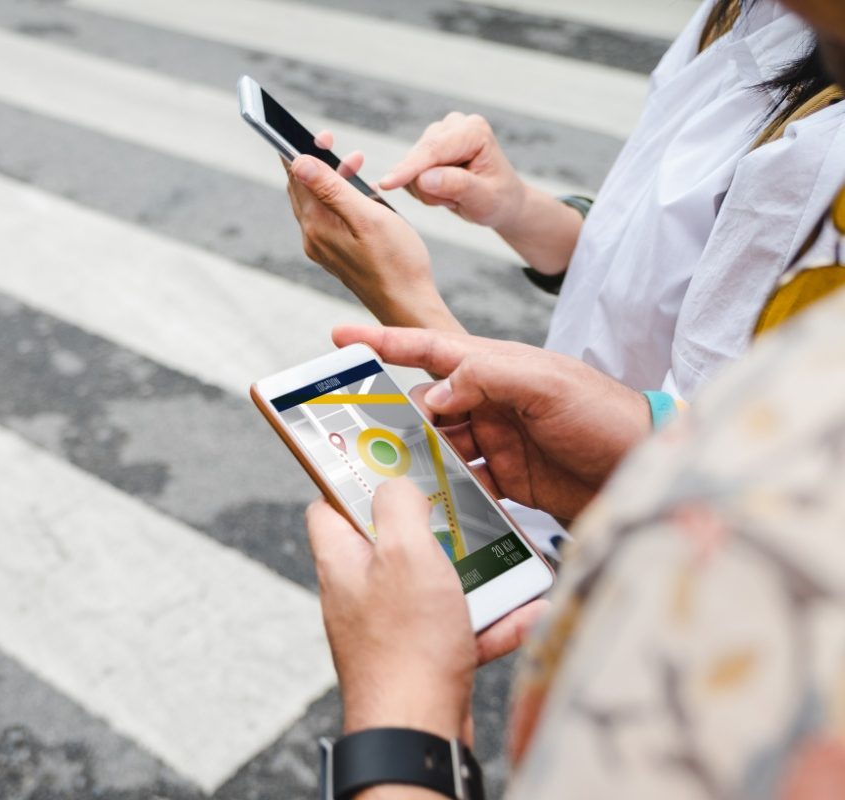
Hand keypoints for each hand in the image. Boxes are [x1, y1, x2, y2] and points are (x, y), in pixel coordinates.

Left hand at [285, 141, 461, 331]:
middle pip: (302, 189)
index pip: (296, 179)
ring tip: (355, 161)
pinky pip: (329, 217)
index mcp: (316, 227)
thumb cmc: (396, 262)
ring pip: (317, 202)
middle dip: (316, 160)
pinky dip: (339, 197)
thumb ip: (331, 188)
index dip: (301, 150)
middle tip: (333, 141)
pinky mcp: (336, 253)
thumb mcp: (367, 216)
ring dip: (332, 177)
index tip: (319, 133)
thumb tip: (298, 162)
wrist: (408, 304)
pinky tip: (360, 192)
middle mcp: (313, 239)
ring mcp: (324, 248)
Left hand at [308, 481, 550, 745]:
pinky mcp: (420, 656)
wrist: (417, 732)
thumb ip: (398, 506)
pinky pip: (458, 626)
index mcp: (342, 560)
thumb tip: (395, 483)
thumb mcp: (404, 553)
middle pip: (391, 542)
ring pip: (432, 584)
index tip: (391, 467)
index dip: (355, 480)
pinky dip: (491, 620)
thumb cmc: (405, 646)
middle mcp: (359, 592)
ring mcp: (389, 626)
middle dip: (432, 529)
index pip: (329, 505)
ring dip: (472, 575)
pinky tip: (526, 611)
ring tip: (505, 562)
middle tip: (462, 515)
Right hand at [334, 326, 651, 520]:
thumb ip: (486, 378)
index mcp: (497, 368)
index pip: (430, 350)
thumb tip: (430, 396)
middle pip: (426, 405)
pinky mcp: (507, 479)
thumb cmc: (607, 416)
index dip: (385, 342)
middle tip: (363, 433)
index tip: (341, 337)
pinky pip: (462, 481)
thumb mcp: (547, 384)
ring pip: (438, 446)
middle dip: (395, 416)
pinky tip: (430, 500)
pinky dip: (445, 489)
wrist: (648, 471)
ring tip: (393, 473)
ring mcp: (497, 441)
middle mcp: (490, 402)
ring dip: (418, 458)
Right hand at [377, 114, 582, 271]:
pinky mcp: (426, 148)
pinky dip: (421, 190)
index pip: (433, 150)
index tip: (387, 184)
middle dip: (430, 189)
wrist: (501, 202)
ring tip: (453, 197)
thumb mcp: (484, 199)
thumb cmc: (498, 199)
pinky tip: (442, 192)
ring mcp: (438, 135)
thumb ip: (457, 186)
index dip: (409, 168)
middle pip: (419, 158)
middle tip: (455, 201)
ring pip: (410, 169)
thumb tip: (424, 178)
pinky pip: (407, 175)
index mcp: (473, 131)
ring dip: (427, 192)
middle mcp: (453, 125)